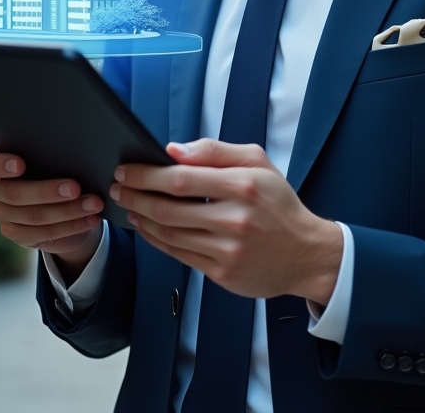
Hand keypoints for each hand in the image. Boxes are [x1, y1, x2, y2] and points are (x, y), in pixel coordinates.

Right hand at [0, 148, 102, 274]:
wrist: (58, 196)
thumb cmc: (53, 163)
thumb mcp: (49, 155)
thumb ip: (49, 151)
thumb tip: (73, 147)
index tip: (22, 165)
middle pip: (13, 193)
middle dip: (47, 191)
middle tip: (75, 187)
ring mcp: (1, 214)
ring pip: (33, 216)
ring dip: (68, 211)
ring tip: (94, 203)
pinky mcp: (16, 234)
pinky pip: (43, 233)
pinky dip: (72, 225)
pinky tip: (91, 219)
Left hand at [110, 139, 342, 306]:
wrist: (306, 253)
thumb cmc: (279, 204)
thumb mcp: (258, 163)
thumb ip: (215, 152)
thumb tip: (174, 151)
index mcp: (243, 185)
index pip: (181, 178)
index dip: (147, 174)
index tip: (128, 169)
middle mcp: (235, 219)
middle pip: (169, 208)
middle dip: (136, 196)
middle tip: (119, 187)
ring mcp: (228, 249)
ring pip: (169, 234)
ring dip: (142, 218)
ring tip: (130, 205)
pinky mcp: (222, 273)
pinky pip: (179, 255)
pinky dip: (156, 240)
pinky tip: (148, 228)